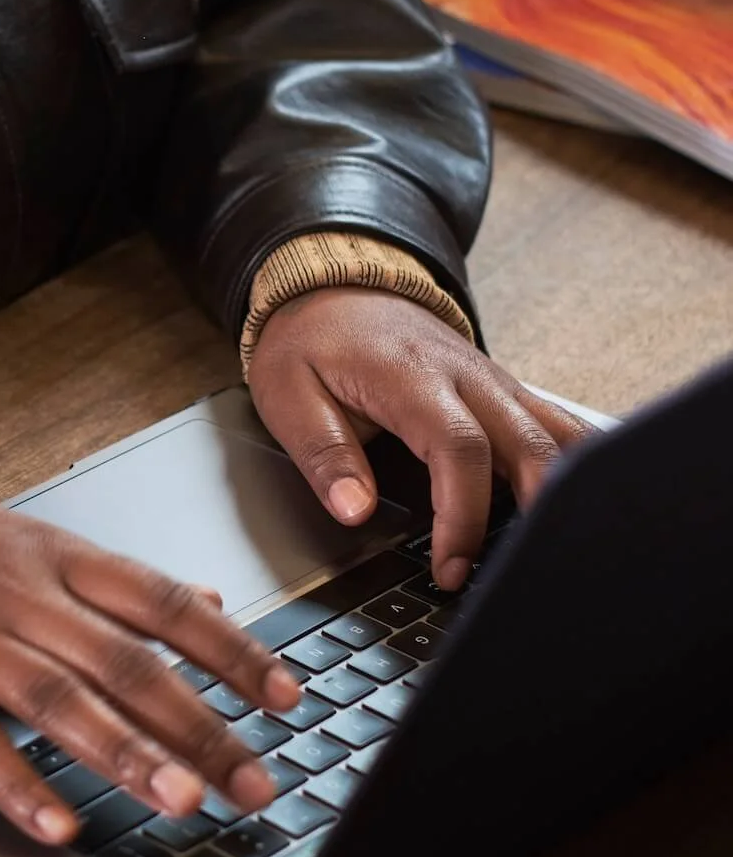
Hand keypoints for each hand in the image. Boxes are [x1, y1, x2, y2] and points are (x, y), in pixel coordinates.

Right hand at [0, 495, 301, 845]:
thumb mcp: (24, 539)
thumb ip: (114, 580)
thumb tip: (208, 597)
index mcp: (56, 556)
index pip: (163, 602)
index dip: (232, 650)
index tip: (287, 696)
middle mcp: (19, 595)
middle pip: (126, 663)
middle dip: (201, 726)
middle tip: (255, 780)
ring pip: (60, 701)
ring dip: (128, 756)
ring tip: (183, 801)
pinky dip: (18, 787)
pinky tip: (59, 826)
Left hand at [246, 289, 594, 590]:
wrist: (334, 283)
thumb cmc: (310, 339)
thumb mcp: (287, 394)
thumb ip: (324, 454)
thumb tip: (354, 510)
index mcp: (412, 376)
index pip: (460, 449)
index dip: (464, 515)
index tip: (449, 565)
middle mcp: (467, 374)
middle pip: (531, 444)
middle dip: (533, 515)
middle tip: (509, 573)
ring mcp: (493, 380)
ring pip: (558, 433)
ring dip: (565, 489)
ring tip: (555, 548)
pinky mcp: (503, 389)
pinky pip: (555, 425)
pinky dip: (569, 465)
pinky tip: (568, 506)